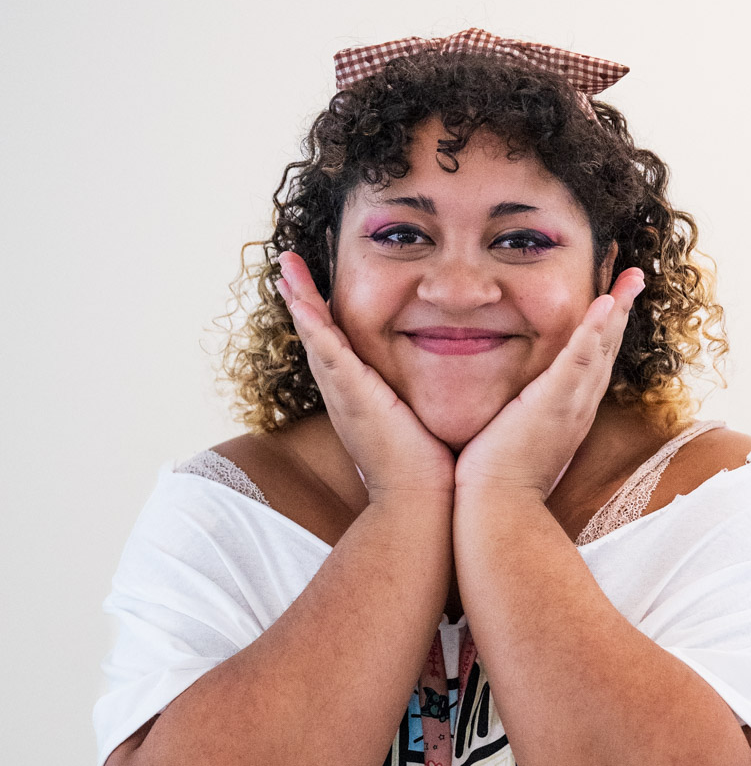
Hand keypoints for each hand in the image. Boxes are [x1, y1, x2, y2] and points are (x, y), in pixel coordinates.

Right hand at [276, 255, 454, 500]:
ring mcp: (345, 395)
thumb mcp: (419, 418)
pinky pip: (328, 355)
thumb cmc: (429, 467)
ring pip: (315, 338)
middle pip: (316, 335)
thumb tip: (448, 378)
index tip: (317, 283)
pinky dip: (314, 327)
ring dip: (299, 300)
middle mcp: (343, 393)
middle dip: (300, 298)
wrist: (422, 502)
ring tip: (286, 266)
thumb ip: (422, 395)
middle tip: (287, 264)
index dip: (324, 314)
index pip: (337, 345)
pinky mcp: (354, 398)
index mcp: (358, 396)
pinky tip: (302, 301)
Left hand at [454, 269, 645, 498]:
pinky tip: (606, 303)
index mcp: (570, 413)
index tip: (612, 300)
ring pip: (600, 349)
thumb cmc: (496, 481)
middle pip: (607, 350)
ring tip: (632, 277)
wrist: (497, 509)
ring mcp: (570, 405)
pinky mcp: (554, 404)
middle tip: (636, 275)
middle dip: (622, 310)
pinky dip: (593, 330)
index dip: (604, 330)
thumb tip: (508, 406)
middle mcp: (579, 407)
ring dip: (617, 310)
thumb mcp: (514, 439)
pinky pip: (578, 360)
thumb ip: (518, 418)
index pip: (591, 362)